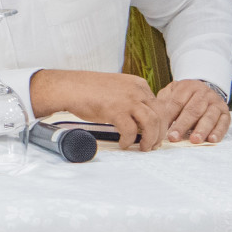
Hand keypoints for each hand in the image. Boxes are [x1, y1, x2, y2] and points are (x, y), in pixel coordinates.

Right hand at [30, 69, 166, 150]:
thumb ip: (132, 100)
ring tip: (143, 148)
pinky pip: (131, 131)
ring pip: (151, 123)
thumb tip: (141, 119)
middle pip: (160, 114)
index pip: (159, 105)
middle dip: (159, 133)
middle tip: (153, 145)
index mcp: (138, 84)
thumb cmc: (89, 90)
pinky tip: (124, 144)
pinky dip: (129, 140)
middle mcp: (136, 90)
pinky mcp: (116, 110)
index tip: (157, 133)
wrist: (70, 87)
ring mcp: (127, 100)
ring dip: (150, 139)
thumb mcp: (117, 89)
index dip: (161, 122)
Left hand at [154, 79, 229, 143]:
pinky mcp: (226, 113)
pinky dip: (218, 132)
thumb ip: (163, 101)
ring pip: (209, 117)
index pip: (177, 102)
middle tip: (174, 137)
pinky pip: (224, 123)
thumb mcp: (171, 92)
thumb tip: (155, 115)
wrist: (205, 90)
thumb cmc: (183, 96)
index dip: (169, 115)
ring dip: (201, 130)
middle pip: (193, 110)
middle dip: (183, 125)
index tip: (161, 128)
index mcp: (188, 86)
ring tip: (194, 140)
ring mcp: (216, 103)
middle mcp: (204, 93)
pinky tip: (212, 139)